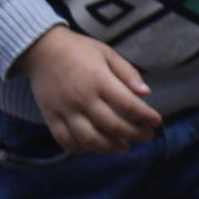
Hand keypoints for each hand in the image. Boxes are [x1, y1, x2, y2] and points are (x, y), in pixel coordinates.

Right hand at [21, 26, 161, 153]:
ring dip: (110, 148)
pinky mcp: (51, 117)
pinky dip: (81, 149)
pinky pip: (66, 141)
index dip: (145, 116)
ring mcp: (65, 110)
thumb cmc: (79, 50)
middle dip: (134, 134)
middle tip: (147, 136)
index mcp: (99, 80)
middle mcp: (82, 98)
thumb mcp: (107, 54)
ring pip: (90, 139)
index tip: (157, 122)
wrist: (42, 50)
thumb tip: (146, 93)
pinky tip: (94, 147)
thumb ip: (127, 73)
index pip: (128, 105)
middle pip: (112, 126)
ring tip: (124, 147)